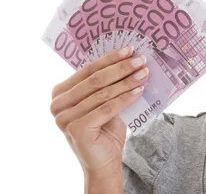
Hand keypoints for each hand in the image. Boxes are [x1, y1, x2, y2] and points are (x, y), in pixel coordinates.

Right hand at [50, 46, 149, 173]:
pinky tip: (140, 90)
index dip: (110, 58)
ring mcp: (64, 118)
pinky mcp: (76, 129)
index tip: (130, 49)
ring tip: (144, 73)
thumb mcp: (103, 101)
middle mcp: (57, 104)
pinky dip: (125, 98)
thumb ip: (107, 83)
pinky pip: (107, 108)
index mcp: (60, 93)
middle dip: (121, 68)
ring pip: (103, 93)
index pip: (88, 69)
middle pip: (95, 80)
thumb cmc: (105, 128)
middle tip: (141, 60)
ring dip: (127, 81)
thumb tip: (129, 57)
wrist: (104, 161)